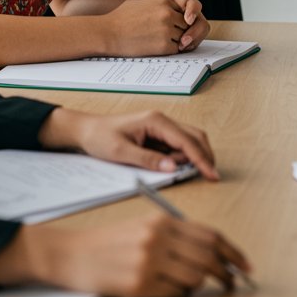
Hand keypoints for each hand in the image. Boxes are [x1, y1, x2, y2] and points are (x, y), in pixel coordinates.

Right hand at [0, 215, 250, 296]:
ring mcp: (150, 263)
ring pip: (196, 277)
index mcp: (162, 220)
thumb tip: (212, 251)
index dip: (233, 251)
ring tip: (202, 284)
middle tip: (235, 280)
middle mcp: (159, 239)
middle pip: (208, 257)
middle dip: (227, 271)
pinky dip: (181, 292)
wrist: (74, 254)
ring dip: (203, 283)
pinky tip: (174, 288)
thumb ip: (176, 234)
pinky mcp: (140, 286)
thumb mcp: (145, 225)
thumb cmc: (111, 240)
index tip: (246, 263)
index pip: (210, 236)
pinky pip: (176, 293)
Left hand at [40, 107, 219, 179]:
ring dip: (191, 157)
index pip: (186, 140)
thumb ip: (148, 160)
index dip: (201, 158)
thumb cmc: (100, 137)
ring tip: (183, 173)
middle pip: (194, 136)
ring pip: (187, 141)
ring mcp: (159, 128)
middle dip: (204, 155)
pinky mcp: (156, 136)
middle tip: (210, 175)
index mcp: (155, 121)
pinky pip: (176, 146)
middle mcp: (161, 121)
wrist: (85, 131)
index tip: (211, 174)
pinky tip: (173, 168)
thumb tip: (173, 168)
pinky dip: (181, 158)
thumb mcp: (121, 152)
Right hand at [103, 0, 188, 54]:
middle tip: (162, 32)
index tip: (163, 21)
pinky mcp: (163, 46)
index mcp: (163, 1)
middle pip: (185, 23)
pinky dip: (170, 49)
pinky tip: (156, 46)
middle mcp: (167, 14)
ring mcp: (166, 30)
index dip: (175, 16)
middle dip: (178, 28)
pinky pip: (176, 48)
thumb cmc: (122, 16)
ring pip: (183, 36)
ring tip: (159, 39)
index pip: (182, 9)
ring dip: (175, 39)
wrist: (107, 33)